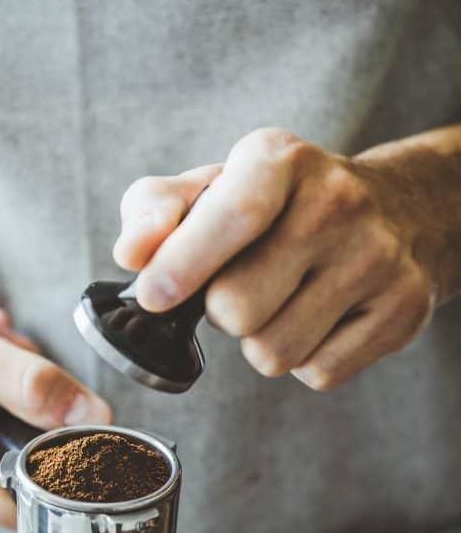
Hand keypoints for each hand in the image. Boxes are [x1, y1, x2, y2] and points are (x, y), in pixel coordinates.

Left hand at [114, 126, 460, 389]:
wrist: (395, 211)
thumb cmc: (279, 206)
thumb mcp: (213, 187)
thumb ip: (156, 211)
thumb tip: (132, 255)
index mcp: (281, 160)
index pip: (235, 214)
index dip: (184, 264)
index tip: (152, 295)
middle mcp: (338, 202)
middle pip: (238, 307)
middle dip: (221, 311)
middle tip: (241, 284)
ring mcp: (377, 258)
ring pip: (273, 352)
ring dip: (259, 340)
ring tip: (281, 300)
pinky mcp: (401, 311)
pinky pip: (316, 373)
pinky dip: (303, 359)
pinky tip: (318, 317)